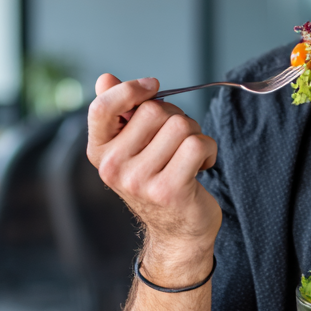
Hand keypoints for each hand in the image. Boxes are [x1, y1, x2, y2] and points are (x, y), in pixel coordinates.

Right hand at [86, 73, 220, 283]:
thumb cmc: (158, 181)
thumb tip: (105, 78)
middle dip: (176, 117)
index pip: (102, 107)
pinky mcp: (169, 189)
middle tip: (178, 142)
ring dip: (195, 135)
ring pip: (181, 125)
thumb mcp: (134, 148)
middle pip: (155, 111)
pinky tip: (202, 166)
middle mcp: (114, 167)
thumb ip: (121, 113)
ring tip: (190, 157)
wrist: (178, 232)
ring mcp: (140, 181)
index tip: (153, 86)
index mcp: (100, 152)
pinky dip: (209, 150)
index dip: (130, 89)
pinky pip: (198, 145)